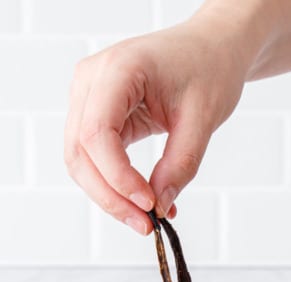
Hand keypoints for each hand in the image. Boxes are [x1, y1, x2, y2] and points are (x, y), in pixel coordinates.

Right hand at [64, 19, 248, 233]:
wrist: (210, 48)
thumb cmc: (208, 68)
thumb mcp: (203, 119)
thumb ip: (180, 165)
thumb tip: (161, 207)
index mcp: (118, 69)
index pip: (97, 133)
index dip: (118, 176)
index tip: (149, 204)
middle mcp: (91, 80)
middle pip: (80, 152)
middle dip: (110, 196)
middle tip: (146, 224)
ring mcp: (88, 97)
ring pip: (80, 161)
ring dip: (109, 196)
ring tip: (146, 218)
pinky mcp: (96, 115)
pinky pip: (94, 159)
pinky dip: (115, 186)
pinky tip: (143, 202)